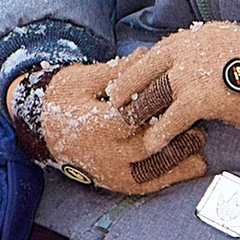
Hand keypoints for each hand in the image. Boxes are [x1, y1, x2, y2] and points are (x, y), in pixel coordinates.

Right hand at [37, 61, 205, 196]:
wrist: (40, 129)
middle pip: (150, 147)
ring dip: (181, 159)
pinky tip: (192, 166)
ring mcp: (110, 172)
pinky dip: (171, 176)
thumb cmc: (63, 98)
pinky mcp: (116, 183)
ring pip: (154, 171)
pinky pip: (147, 184)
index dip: (161, 108)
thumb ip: (118, 71)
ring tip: (199, 143)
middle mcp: (104, 154)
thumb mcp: (85, 78)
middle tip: (198, 121)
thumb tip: (146, 55)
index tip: (182, 97)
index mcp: (95, 125)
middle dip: (178, 135)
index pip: (135, 119)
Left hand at [102, 21, 239, 154]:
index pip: (149, 56)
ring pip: (151, 96)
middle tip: (115, 108)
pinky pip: (172, 119)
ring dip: (137, 113)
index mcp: (186, 39)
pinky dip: (160, 133)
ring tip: (127, 127)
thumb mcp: (217, 39)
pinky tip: (152, 144)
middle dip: (125, 92)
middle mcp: (183, 53)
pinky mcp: (200, 99)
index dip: (133, 73)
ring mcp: (190, 76)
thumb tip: (176, 60)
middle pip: (142, 74)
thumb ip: (194, 50)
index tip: (122, 87)